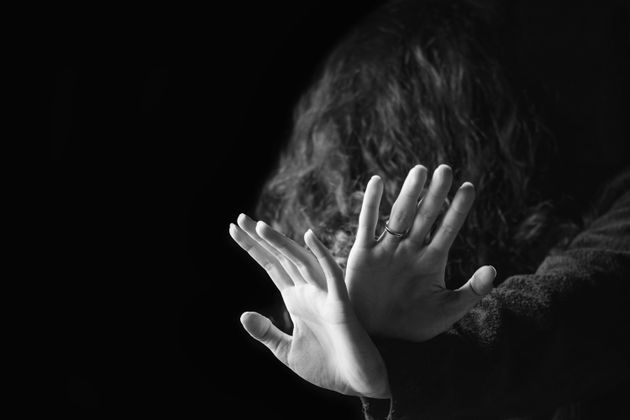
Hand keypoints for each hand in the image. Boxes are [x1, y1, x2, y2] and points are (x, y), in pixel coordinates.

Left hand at [229, 214, 389, 397]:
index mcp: (296, 299)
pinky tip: (308, 236)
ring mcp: (324, 295)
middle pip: (281, 258)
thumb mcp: (287, 352)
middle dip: (260, 239)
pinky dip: (321, 255)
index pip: (270, 266)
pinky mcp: (341, 305)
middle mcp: (308, 291)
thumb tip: (243, 314)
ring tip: (260, 227)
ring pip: (300, 261)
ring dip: (281, 244)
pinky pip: (331, 274)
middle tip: (240, 218)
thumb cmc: (327, 367)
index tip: (234, 228)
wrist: (358, 384)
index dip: (253, 248)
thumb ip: (266, 333)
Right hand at [346, 164, 496, 340]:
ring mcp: (387, 249)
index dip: (457, 209)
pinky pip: (367, 225)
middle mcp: (410, 249)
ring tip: (420, 171)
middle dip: (435, 194)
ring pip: (399, 215)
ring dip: (409, 193)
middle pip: (425, 215)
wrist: (378, 337)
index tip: (469, 187)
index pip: (448, 229)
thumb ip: (471, 292)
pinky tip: (377, 182)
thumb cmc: (413, 325)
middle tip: (445, 169)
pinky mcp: (364, 254)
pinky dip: (371, 204)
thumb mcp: (447, 312)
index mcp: (432, 260)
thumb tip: (493, 269)